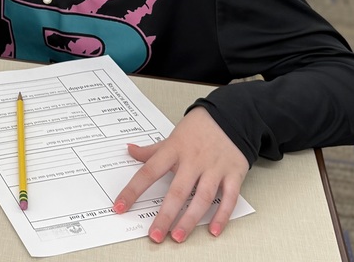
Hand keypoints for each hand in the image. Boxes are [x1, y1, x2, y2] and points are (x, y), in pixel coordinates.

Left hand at [113, 106, 248, 242]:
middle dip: (165, 215)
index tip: (120, 206)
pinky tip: (214, 230)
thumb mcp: (172, 137)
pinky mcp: (233, 174)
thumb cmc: (198, 129)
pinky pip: (228, 198)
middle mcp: (193, 161)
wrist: (231, 116)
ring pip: (202, 198)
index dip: (132, 190)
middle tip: (155, 235)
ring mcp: (214, 169)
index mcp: (174, 150)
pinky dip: (222, 215)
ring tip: (178, 237)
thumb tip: (129, 150)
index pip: (148, 172)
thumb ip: (152, 150)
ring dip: (190, 219)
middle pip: (177, 191)